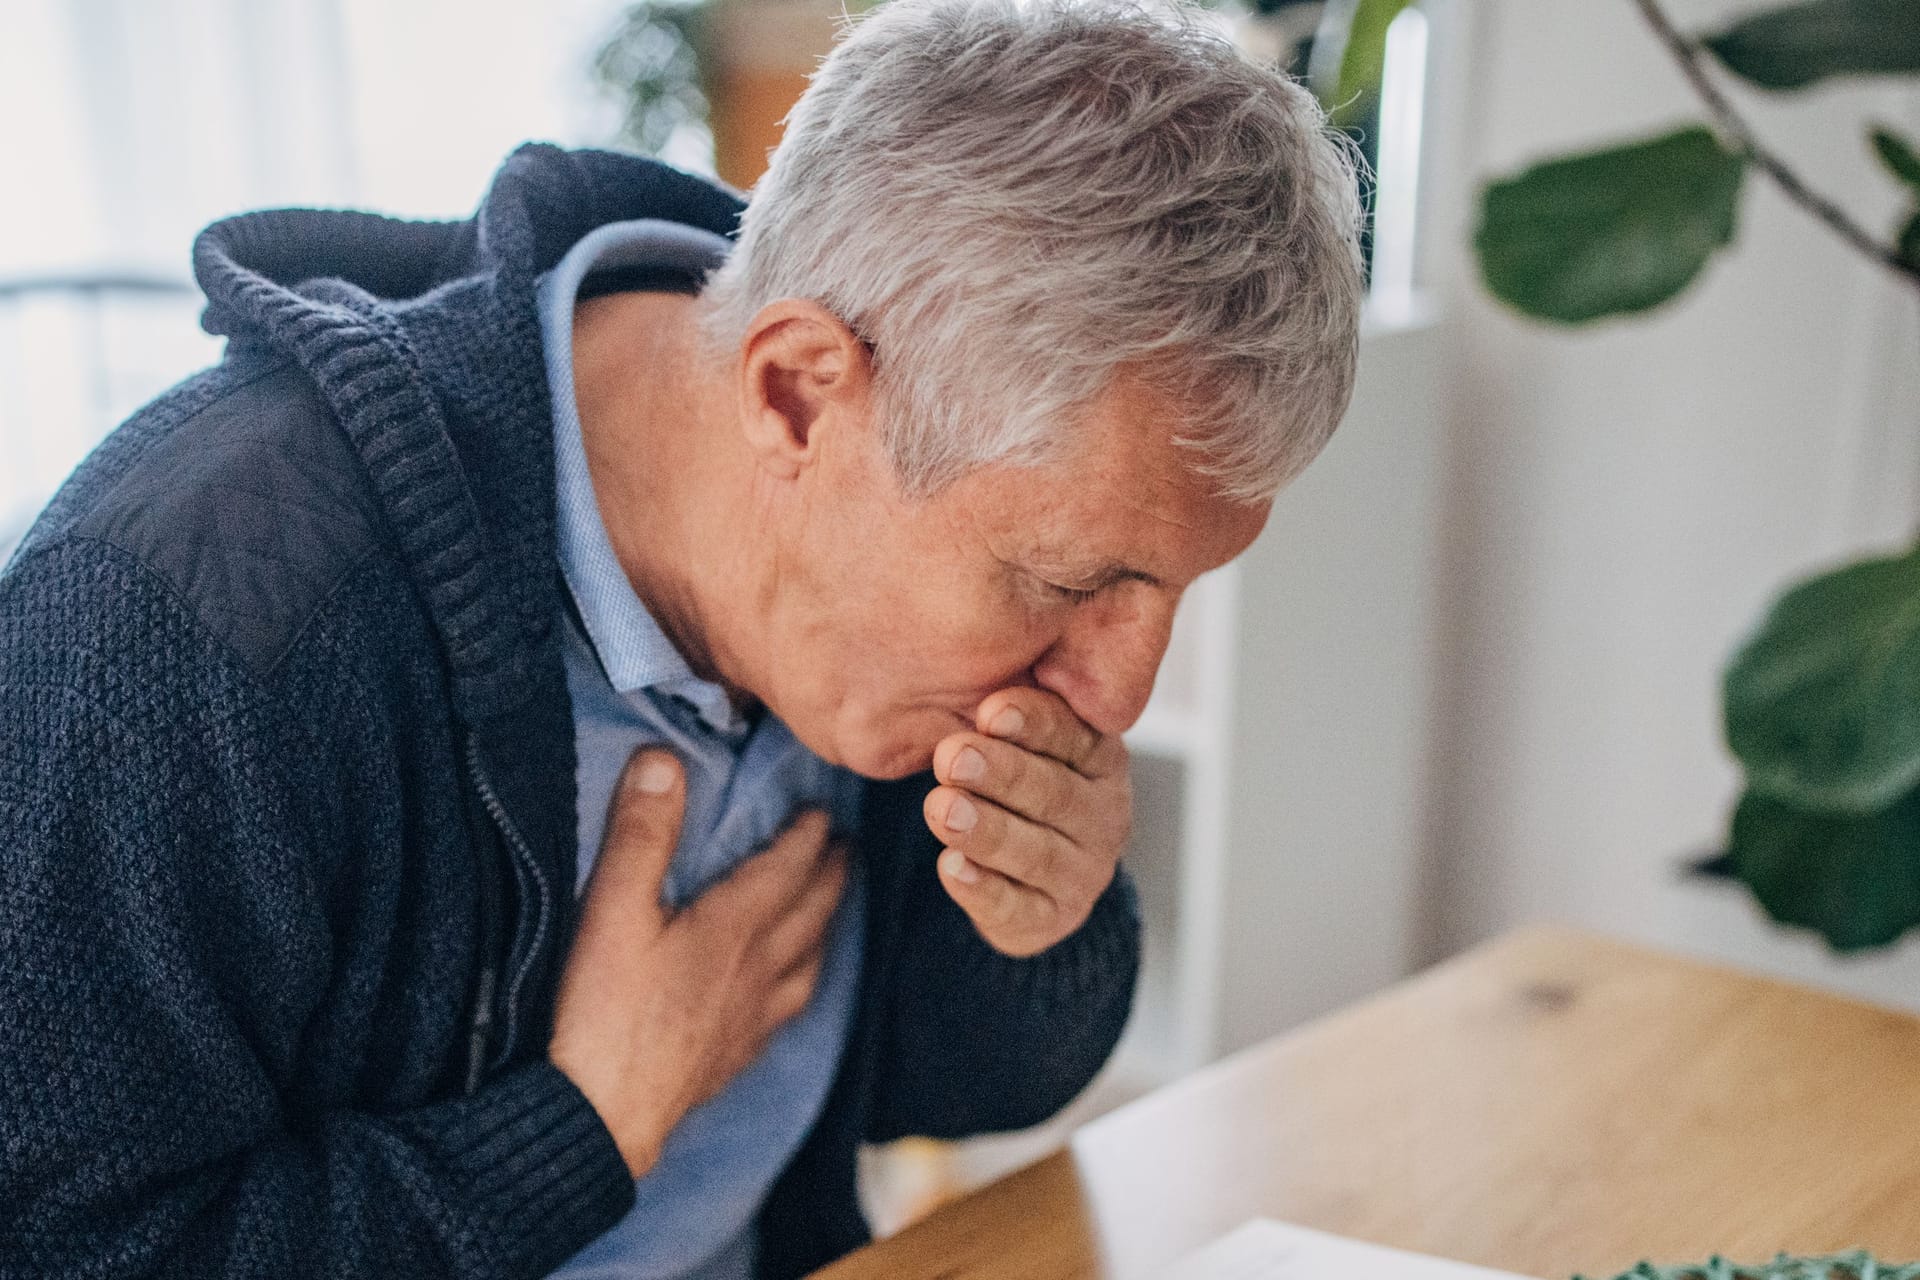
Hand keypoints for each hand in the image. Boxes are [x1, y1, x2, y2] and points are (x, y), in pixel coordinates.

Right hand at [549, 748, 848, 1176]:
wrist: (603, 1118)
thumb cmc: (604, 1011)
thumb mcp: (612, 910)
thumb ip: (641, 833)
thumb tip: (664, 758)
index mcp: (734, 925)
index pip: (787, 867)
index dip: (807, 834)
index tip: (823, 809)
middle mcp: (758, 968)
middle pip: (812, 910)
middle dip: (832, 872)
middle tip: (847, 846)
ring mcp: (752, 1017)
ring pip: (809, 959)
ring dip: (826, 923)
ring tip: (832, 905)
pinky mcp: (736, 1055)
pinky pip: (789, 1006)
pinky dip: (803, 980)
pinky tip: (791, 988)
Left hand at [923, 688, 1131, 958]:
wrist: (1024, 868)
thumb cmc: (1014, 776)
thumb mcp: (1018, 735)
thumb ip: (1008, 708)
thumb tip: (982, 681)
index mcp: (1101, 757)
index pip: (1073, 736)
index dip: (1033, 723)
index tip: (990, 712)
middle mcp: (1105, 815)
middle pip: (1054, 794)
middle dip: (1001, 775)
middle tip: (952, 757)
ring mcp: (1083, 873)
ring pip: (1036, 853)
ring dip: (987, 830)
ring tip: (941, 809)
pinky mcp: (1052, 919)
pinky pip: (1017, 907)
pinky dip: (983, 889)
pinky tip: (951, 867)